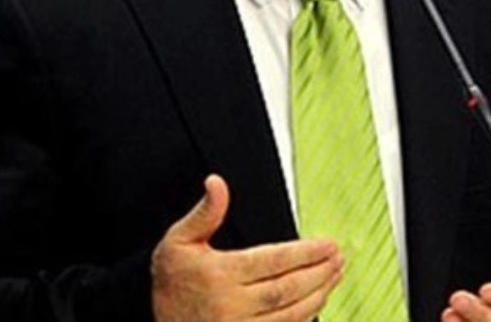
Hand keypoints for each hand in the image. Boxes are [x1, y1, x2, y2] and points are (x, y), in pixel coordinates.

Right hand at [151, 174, 342, 320]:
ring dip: (318, 294)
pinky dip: (304, 318)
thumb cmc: (170, 282)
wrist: (152, 320)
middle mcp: (230, 305)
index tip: (328, 244)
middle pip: (287, 288)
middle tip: (339, 258)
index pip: (272, 261)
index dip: (305, 252)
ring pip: (289, 313)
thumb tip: (217, 182)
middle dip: (318, 272)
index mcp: (218, 275)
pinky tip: (317, 302)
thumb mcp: (177, 242)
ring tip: (335, 275)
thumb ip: (204, 213)